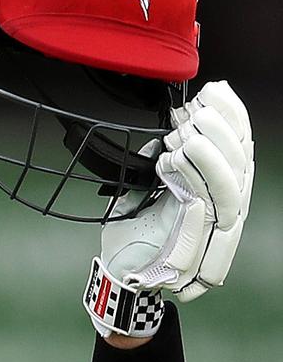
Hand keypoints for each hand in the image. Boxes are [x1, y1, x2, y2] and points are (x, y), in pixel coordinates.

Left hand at [85, 81, 253, 336]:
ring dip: (208, 152)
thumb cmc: (134, 233)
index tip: (214, 89)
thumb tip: (168, 131)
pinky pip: (203, 203)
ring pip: (229, 182)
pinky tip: (171, 159)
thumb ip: (162, 160)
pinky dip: (190, 178)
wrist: (119, 272)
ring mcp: (215, 224)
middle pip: (241, 161)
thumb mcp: (147, 186)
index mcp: (219, 189)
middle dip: (222, 127)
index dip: (232, 115)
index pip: (239, 145)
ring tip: (185, 132)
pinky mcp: (196, 239)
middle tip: (195, 108)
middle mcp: (227, 205)